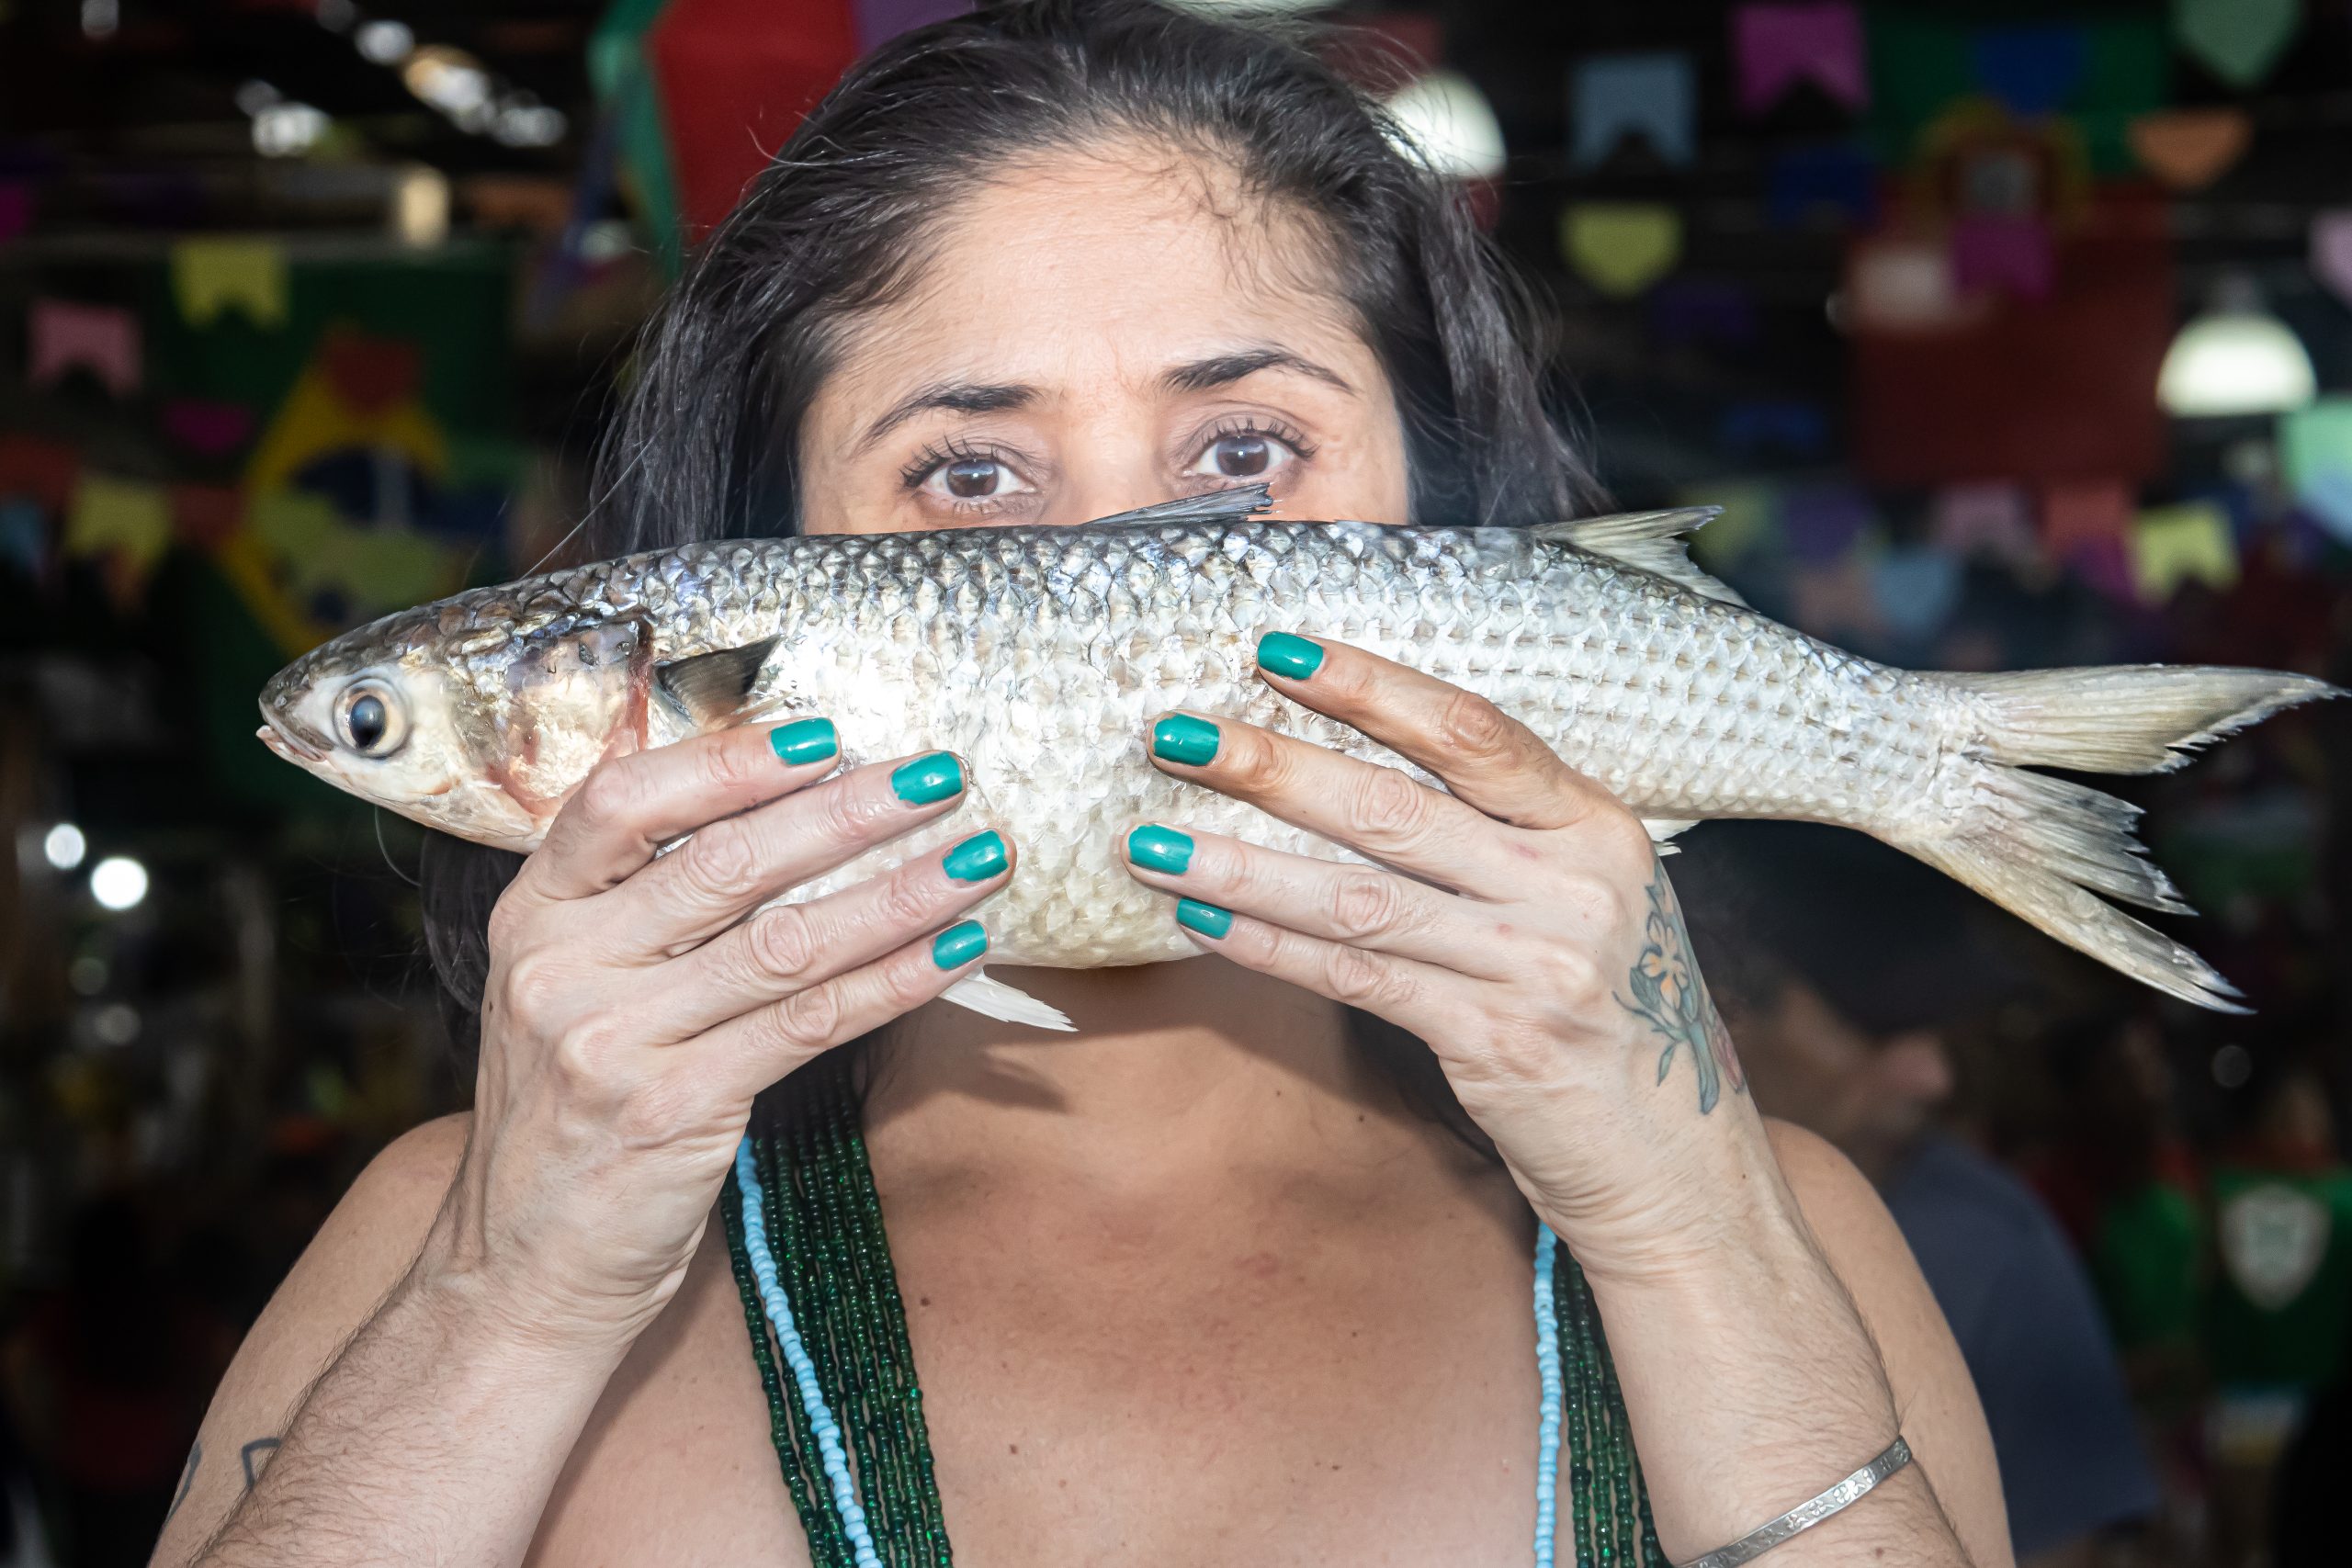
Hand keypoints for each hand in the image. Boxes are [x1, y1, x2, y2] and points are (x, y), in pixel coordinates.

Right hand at [422, 724, 1009, 1348]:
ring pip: (783, 942)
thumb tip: (791, 818)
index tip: (826, 733)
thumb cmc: (572, 1117)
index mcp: (532, 916)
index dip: (726, 760)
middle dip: (847, 811)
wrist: (519, 1273)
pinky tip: (957, 951)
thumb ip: (643, 912)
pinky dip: (894, 982)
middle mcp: (559, 968)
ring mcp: (611, 1043)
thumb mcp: (569, 992)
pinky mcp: (672, 1113)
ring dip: (898, 894)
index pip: (620, 803)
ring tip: (980, 858)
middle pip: (722, 864)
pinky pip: (808, 1026)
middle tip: (940, 776)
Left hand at [1120, 634, 1762, 1279]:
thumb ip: (1503, 837)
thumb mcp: (1587, 902)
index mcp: (1600, 827)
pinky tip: (1198, 920)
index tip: (1276, 652)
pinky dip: (1268, 946)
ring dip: (1239, 864)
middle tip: (1174, 734)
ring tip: (1146, 839)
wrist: (1677, 1166)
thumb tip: (1349, 766)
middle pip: (1397, 806)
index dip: (1370, 686)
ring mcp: (1540, 966)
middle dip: (1272, 764)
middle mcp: (1577, 886)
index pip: (1472, 731)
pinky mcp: (1497, 1043)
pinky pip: (1356, 978)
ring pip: (1358, 897)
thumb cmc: (1610, 1017)